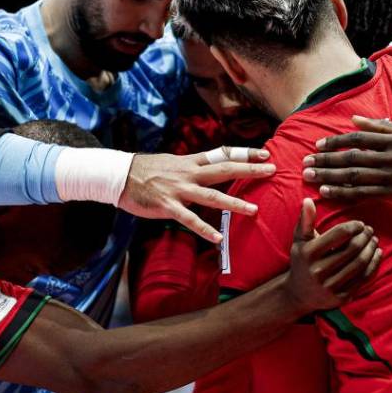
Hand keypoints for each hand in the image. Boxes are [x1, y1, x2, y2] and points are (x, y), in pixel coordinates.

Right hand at [121, 147, 274, 243]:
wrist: (119, 176)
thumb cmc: (146, 170)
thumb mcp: (172, 162)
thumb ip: (191, 166)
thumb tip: (208, 167)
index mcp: (191, 162)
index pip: (223, 154)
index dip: (244, 153)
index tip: (265, 154)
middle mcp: (189, 173)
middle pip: (224, 170)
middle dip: (249, 171)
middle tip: (272, 170)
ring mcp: (179, 190)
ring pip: (211, 197)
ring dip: (234, 204)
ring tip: (253, 210)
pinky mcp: (168, 206)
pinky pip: (189, 219)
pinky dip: (204, 229)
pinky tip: (218, 238)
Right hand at [285, 198, 380, 312]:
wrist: (298, 294)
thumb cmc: (302, 261)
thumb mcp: (299, 241)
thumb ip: (305, 220)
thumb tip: (308, 200)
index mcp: (309, 253)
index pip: (339, 235)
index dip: (353, 227)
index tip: (359, 224)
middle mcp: (319, 271)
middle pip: (352, 249)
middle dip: (364, 237)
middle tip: (370, 230)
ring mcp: (330, 286)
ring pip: (360, 264)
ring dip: (371, 249)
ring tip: (374, 239)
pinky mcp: (341, 297)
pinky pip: (363, 278)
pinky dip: (373, 264)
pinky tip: (377, 254)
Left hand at [301, 116, 391, 210]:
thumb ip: (383, 126)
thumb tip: (354, 119)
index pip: (358, 138)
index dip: (336, 142)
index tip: (318, 146)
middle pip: (352, 157)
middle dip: (325, 161)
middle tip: (305, 163)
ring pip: (355, 176)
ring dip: (329, 177)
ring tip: (309, 177)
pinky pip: (365, 193)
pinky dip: (344, 193)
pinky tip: (328, 193)